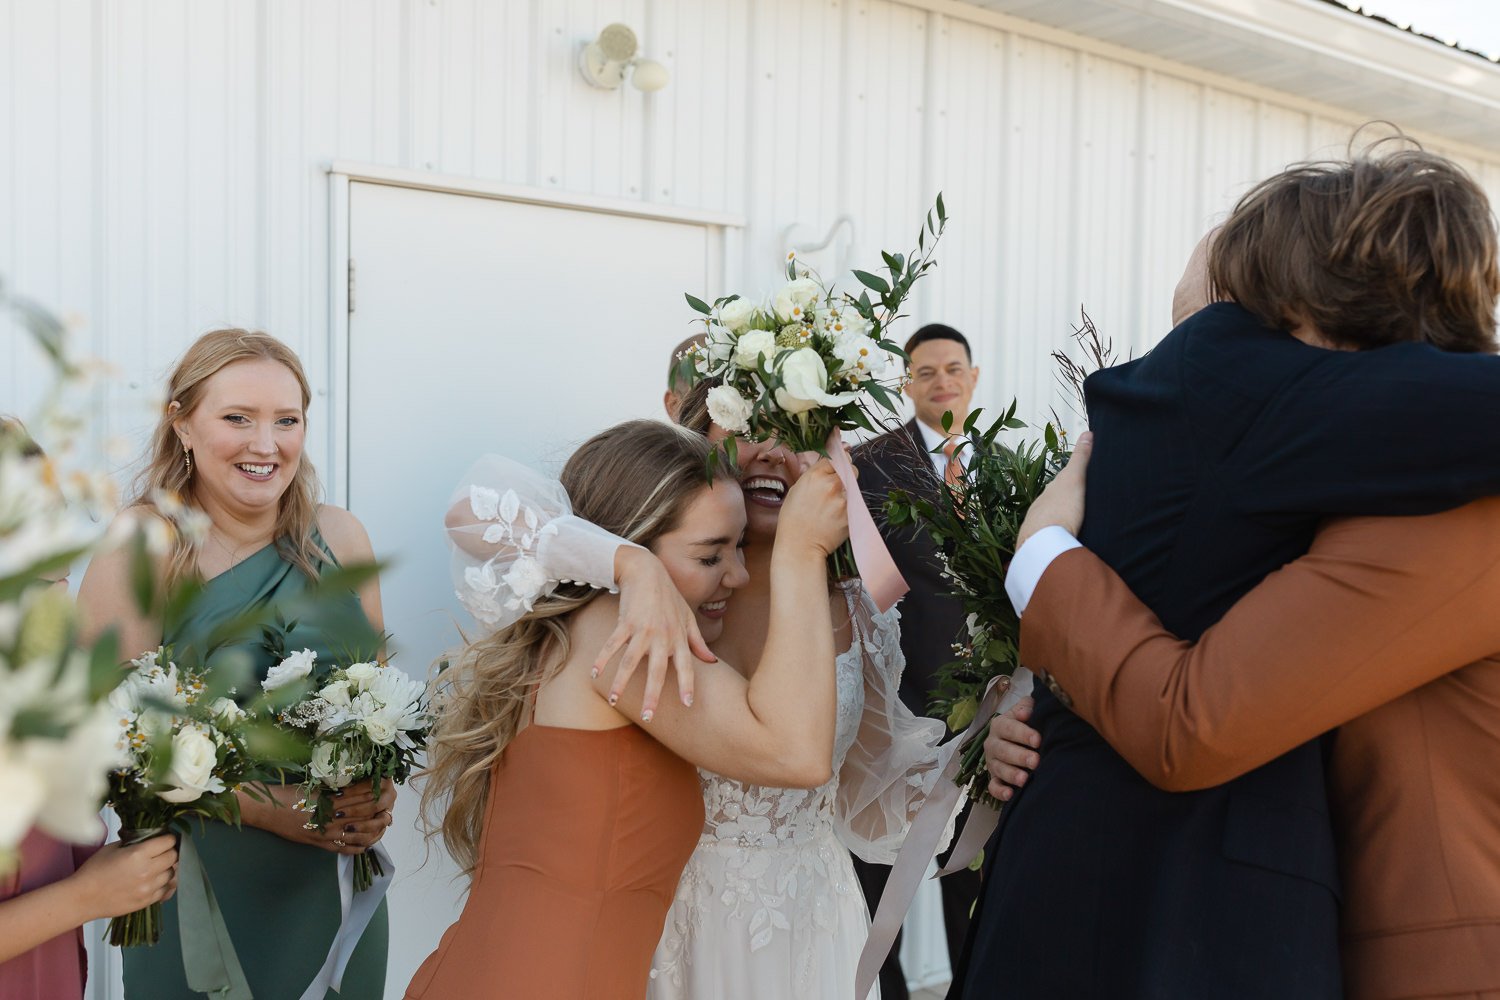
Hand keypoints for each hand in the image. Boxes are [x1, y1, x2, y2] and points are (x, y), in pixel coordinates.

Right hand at [71, 835, 177, 919]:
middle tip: (161, 853)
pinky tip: (157, 881)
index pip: (168, 842)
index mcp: (138, 854)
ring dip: (167, 869)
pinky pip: (167, 890)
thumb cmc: (93, 871)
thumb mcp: (112, 848)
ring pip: (172, 874)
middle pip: (174, 857)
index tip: (164, 839)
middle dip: (169, 852)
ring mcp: (148, 888)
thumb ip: (134, 842)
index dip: (167, 838)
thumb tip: (151, 839)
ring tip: (157, 868)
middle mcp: (147, 871)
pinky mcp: (146, 901)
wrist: (82, 898)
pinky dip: (165, 884)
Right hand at [243, 780, 396, 854]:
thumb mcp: (315, 787)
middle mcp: (332, 817)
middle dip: (381, 812)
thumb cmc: (290, 794)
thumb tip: (359, 787)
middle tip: (390, 809)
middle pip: (366, 815)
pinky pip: (345, 849)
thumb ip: (336, 789)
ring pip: (361, 834)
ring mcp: (327, 833)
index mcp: (331, 799)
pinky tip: (368, 843)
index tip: (388, 789)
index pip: (363, 795)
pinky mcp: (320, 844)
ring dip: (376, 830)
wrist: (267, 810)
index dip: (378, 793)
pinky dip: (360, 847)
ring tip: (383, 825)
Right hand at [595, 547, 717, 718]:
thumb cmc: (669, 597)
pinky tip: (594, 673)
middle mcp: (663, 636)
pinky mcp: (625, 622)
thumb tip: (712, 661)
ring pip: (631, 661)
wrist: (648, 571)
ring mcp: (643, 629)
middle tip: (648, 717)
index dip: (688, 684)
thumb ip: (698, 642)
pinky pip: (613, 644)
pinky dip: (603, 659)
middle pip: (657, 670)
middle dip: (652, 694)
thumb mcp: (688, 618)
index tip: (688, 704)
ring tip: (614, 700)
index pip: (686, 666)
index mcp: (679, 638)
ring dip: (620, 682)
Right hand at [777, 457, 848, 558]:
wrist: (800, 545)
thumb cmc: (793, 519)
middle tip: (838, 487)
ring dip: (848, 491)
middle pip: (851, 469)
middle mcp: (831, 484)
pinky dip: (850, 506)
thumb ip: (814, 475)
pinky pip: (856, 503)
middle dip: (846, 475)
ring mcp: (843, 499)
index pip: (835, 458)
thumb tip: (827, 465)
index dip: (838, 461)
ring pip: (855, 486)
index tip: (839, 464)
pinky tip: (836, 515)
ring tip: (834, 505)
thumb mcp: (797, 489)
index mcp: (815, 475)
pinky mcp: (852, 513)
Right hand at [984, 697, 1039, 802]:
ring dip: (1011, 774)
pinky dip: (1000, 792)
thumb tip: (1026, 712)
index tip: (1038, 740)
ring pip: (998, 769)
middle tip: (1035, 761)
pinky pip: (993, 787)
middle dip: (1019, 756)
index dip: (1022, 734)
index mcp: (1000, 725)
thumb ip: (1026, 707)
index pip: (1008, 728)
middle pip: (1003, 750)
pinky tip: (1010, 794)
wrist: (1016, 739)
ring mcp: (992, 762)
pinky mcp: (994, 778)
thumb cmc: (1024, 724)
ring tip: (1024, 779)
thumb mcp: (1024, 711)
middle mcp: (993, 744)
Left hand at [1016, 432, 1092, 550]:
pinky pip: (1050, 533)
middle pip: (1057, 499)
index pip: (1063, 481)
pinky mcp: (1039, 540)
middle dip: (1068, 500)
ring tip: (1077, 523)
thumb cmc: (1061, 510)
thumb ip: (1080, 459)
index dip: (1075, 479)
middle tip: (1084, 503)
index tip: (1085, 481)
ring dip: (1063, 518)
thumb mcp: (1075, 480)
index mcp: (1051, 490)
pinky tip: (1064, 537)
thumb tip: (1087, 433)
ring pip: (1052, 517)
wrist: (1042, 543)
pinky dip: (1058, 532)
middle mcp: (1042, 504)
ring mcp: (1038, 522)